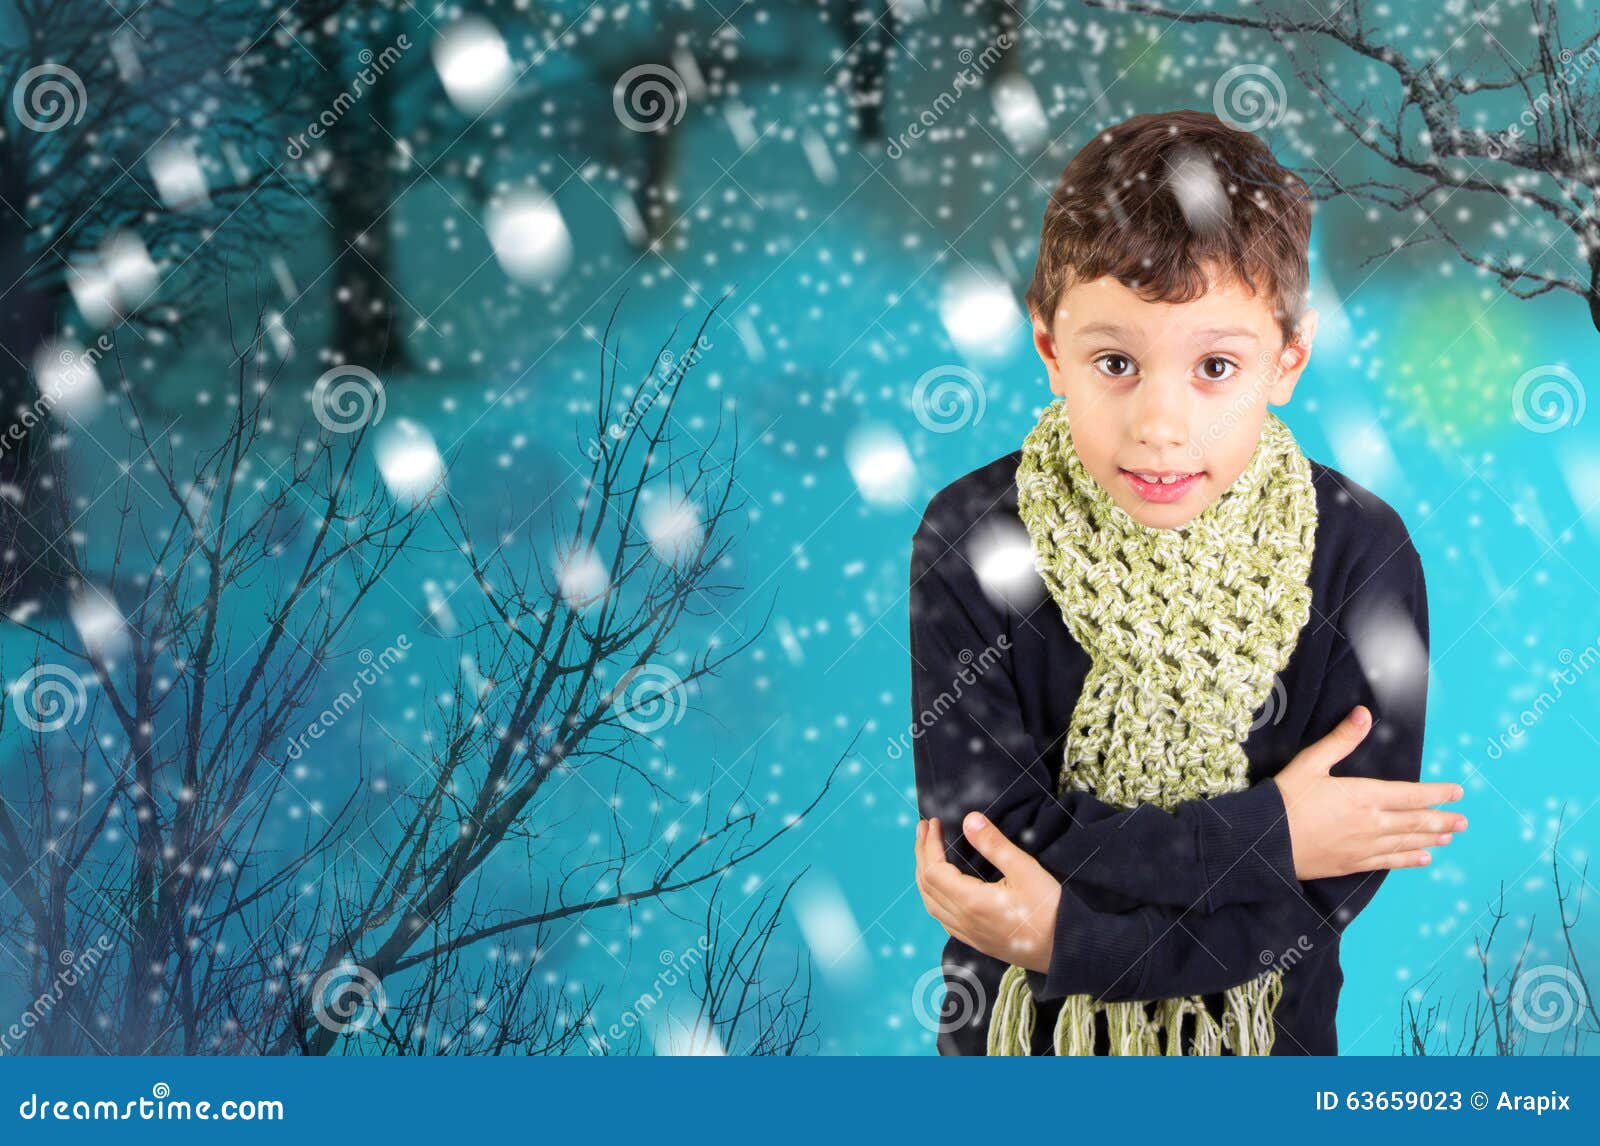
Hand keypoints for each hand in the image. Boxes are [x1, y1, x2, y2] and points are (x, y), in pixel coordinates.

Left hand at [913, 812, 1060, 972]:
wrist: (1068, 950)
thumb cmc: (1049, 909)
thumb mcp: (1025, 869)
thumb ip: (994, 844)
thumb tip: (969, 820)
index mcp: (971, 902)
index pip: (934, 869)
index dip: (929, 844)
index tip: (932, 822)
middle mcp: (964, 921)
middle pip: (927, 885)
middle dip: (921, 854)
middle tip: (923, 829)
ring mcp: (969, 934)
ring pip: (931, 904)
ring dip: (924, 876)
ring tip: (927, 853)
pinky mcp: (978, 942)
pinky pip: (943, 918)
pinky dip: (933, 896)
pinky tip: (941, 888)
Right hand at [1273, 704, 1466, 880]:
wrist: (1265, 842)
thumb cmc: (1285, 800)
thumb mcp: (1309, 764)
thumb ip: (1340, 740)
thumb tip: (1362, 714)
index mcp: (1363, 795)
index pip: (1410, 795)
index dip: (1437, 793)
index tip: (1457, 792)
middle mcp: (1371, 823)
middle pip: (1416, 821)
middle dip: (1442, 819)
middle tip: (1464, 820)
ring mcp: (1364, 846)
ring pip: (1407, 842)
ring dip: (1432, 838)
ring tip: (1450, 836)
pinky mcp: (1353, 863)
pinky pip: (1390, 862)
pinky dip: (1409, 859)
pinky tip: (1423, 859)